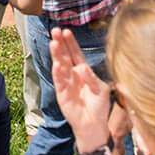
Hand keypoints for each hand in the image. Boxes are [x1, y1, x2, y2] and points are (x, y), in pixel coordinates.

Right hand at [51, 29, 124, 145]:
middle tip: (55, 30)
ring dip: (57, 55)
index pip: (75, 53)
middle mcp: (73, 75)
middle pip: (65, 55)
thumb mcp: (101, 89)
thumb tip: (81, 67)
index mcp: (83, 71)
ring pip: (60, 66)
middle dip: (60, 43)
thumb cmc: (99, 106)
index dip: (71, 43)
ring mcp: (66, 83)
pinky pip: (59, 81)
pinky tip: (56, 64)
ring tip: (54, 43)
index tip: (66, 31)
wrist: (94, 124)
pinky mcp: (62, 94)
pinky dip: (58, 73)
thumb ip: (91, 77)